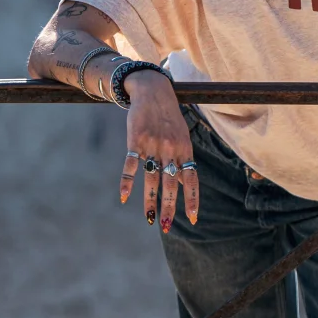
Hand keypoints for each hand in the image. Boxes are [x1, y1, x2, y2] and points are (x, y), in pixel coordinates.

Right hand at [118, 71, 197, 231]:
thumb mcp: (182, 136)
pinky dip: (127, 182)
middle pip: (171, 183)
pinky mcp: (135, 141)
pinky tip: (124, 197)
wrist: (154, 92)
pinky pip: (131, 165)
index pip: (191, 179)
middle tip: (165, 226)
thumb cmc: (170, 118)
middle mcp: (171, 149)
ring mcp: (153, 145)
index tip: (192, 218)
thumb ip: (182, 158)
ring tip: (149, 218)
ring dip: (150, 200)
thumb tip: (183, 182)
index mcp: (185, 150)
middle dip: (169, 206)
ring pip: (152, 178)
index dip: (192, 199)